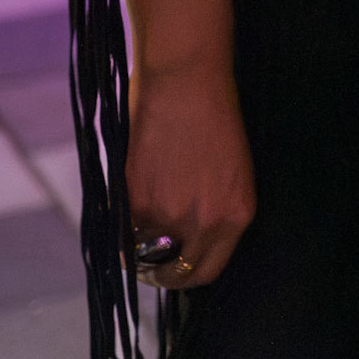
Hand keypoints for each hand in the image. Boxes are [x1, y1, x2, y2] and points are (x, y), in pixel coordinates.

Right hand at [127, 57, 255, 288]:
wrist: (188, 83)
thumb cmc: (213, 116)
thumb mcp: (229, 173)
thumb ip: (211, 211)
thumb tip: (183, 241)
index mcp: (236, 216)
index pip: (207, 272)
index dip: (187, 273)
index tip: (175, 266)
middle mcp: (205, 224)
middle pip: (176, 274)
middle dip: (160, 272)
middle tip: (149, 260)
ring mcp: (169, 217)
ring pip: (144, 253)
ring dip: (137, 243)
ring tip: (139, 215)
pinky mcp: (138, 202)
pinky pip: (124, 228)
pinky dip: (122, 220)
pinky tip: (128, 196)